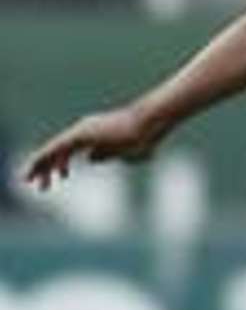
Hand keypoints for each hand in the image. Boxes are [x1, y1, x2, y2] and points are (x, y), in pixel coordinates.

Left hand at [24, 104, 166, 190]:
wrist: (152, 124)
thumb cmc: (145, 136)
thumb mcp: (125, 152)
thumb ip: (106, 154)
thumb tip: (89, 158)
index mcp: (95, 134)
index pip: (70, 149)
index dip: (62, 163)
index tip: (62, 177)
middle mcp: (85, 129)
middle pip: (58, 149)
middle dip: (47, 167)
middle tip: (39, 185)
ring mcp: (82, 130)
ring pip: (53, 149)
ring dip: (40, 166)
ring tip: (29, 180)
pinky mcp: (82, 134)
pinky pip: (56, 148)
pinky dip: (44, 159)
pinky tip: (35, 169)